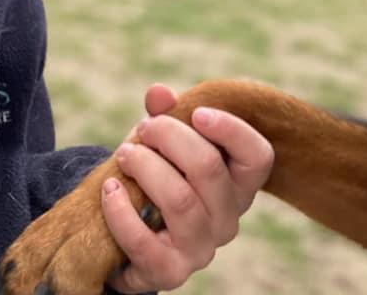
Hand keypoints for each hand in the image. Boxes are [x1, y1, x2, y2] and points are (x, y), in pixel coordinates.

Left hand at [101, 84, 273, 292]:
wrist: (130, 233)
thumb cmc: (157, 175)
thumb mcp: (162, 141)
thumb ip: (165, 114)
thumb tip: (159, 94)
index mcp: (237, 185)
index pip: (257, 157)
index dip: (231, 130)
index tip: (197, 112)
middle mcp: (227, 219)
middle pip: (209, 168)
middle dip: (169, 136)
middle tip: (145, 129)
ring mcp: (201, 249)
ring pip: (179, 199)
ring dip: (144, 166)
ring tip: (124, 154)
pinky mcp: (169, 271)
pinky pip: (144, 241)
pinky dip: (121, 210)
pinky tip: (109, 188)